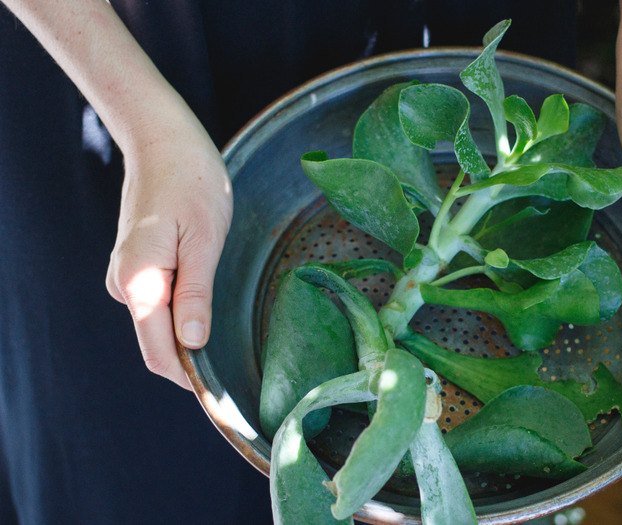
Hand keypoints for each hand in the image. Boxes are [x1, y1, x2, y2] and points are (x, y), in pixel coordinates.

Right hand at [106, 120, 231, 388]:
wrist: (163, 140)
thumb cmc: (191, 181)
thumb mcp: (204, 238)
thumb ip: (196, 293)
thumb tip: (192, 344)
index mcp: (139, 280)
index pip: (158, 351)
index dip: (190, 379)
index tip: (224, 398)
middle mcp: (126, 285)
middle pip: (158, 344)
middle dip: (193, 360)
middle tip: (240, 371)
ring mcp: (129, 278)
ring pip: (160, 326)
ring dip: (190, 337)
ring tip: (231, 338)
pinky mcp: (138, 269)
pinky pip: (160, 308)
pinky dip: (184, 317)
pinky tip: (210, 313)